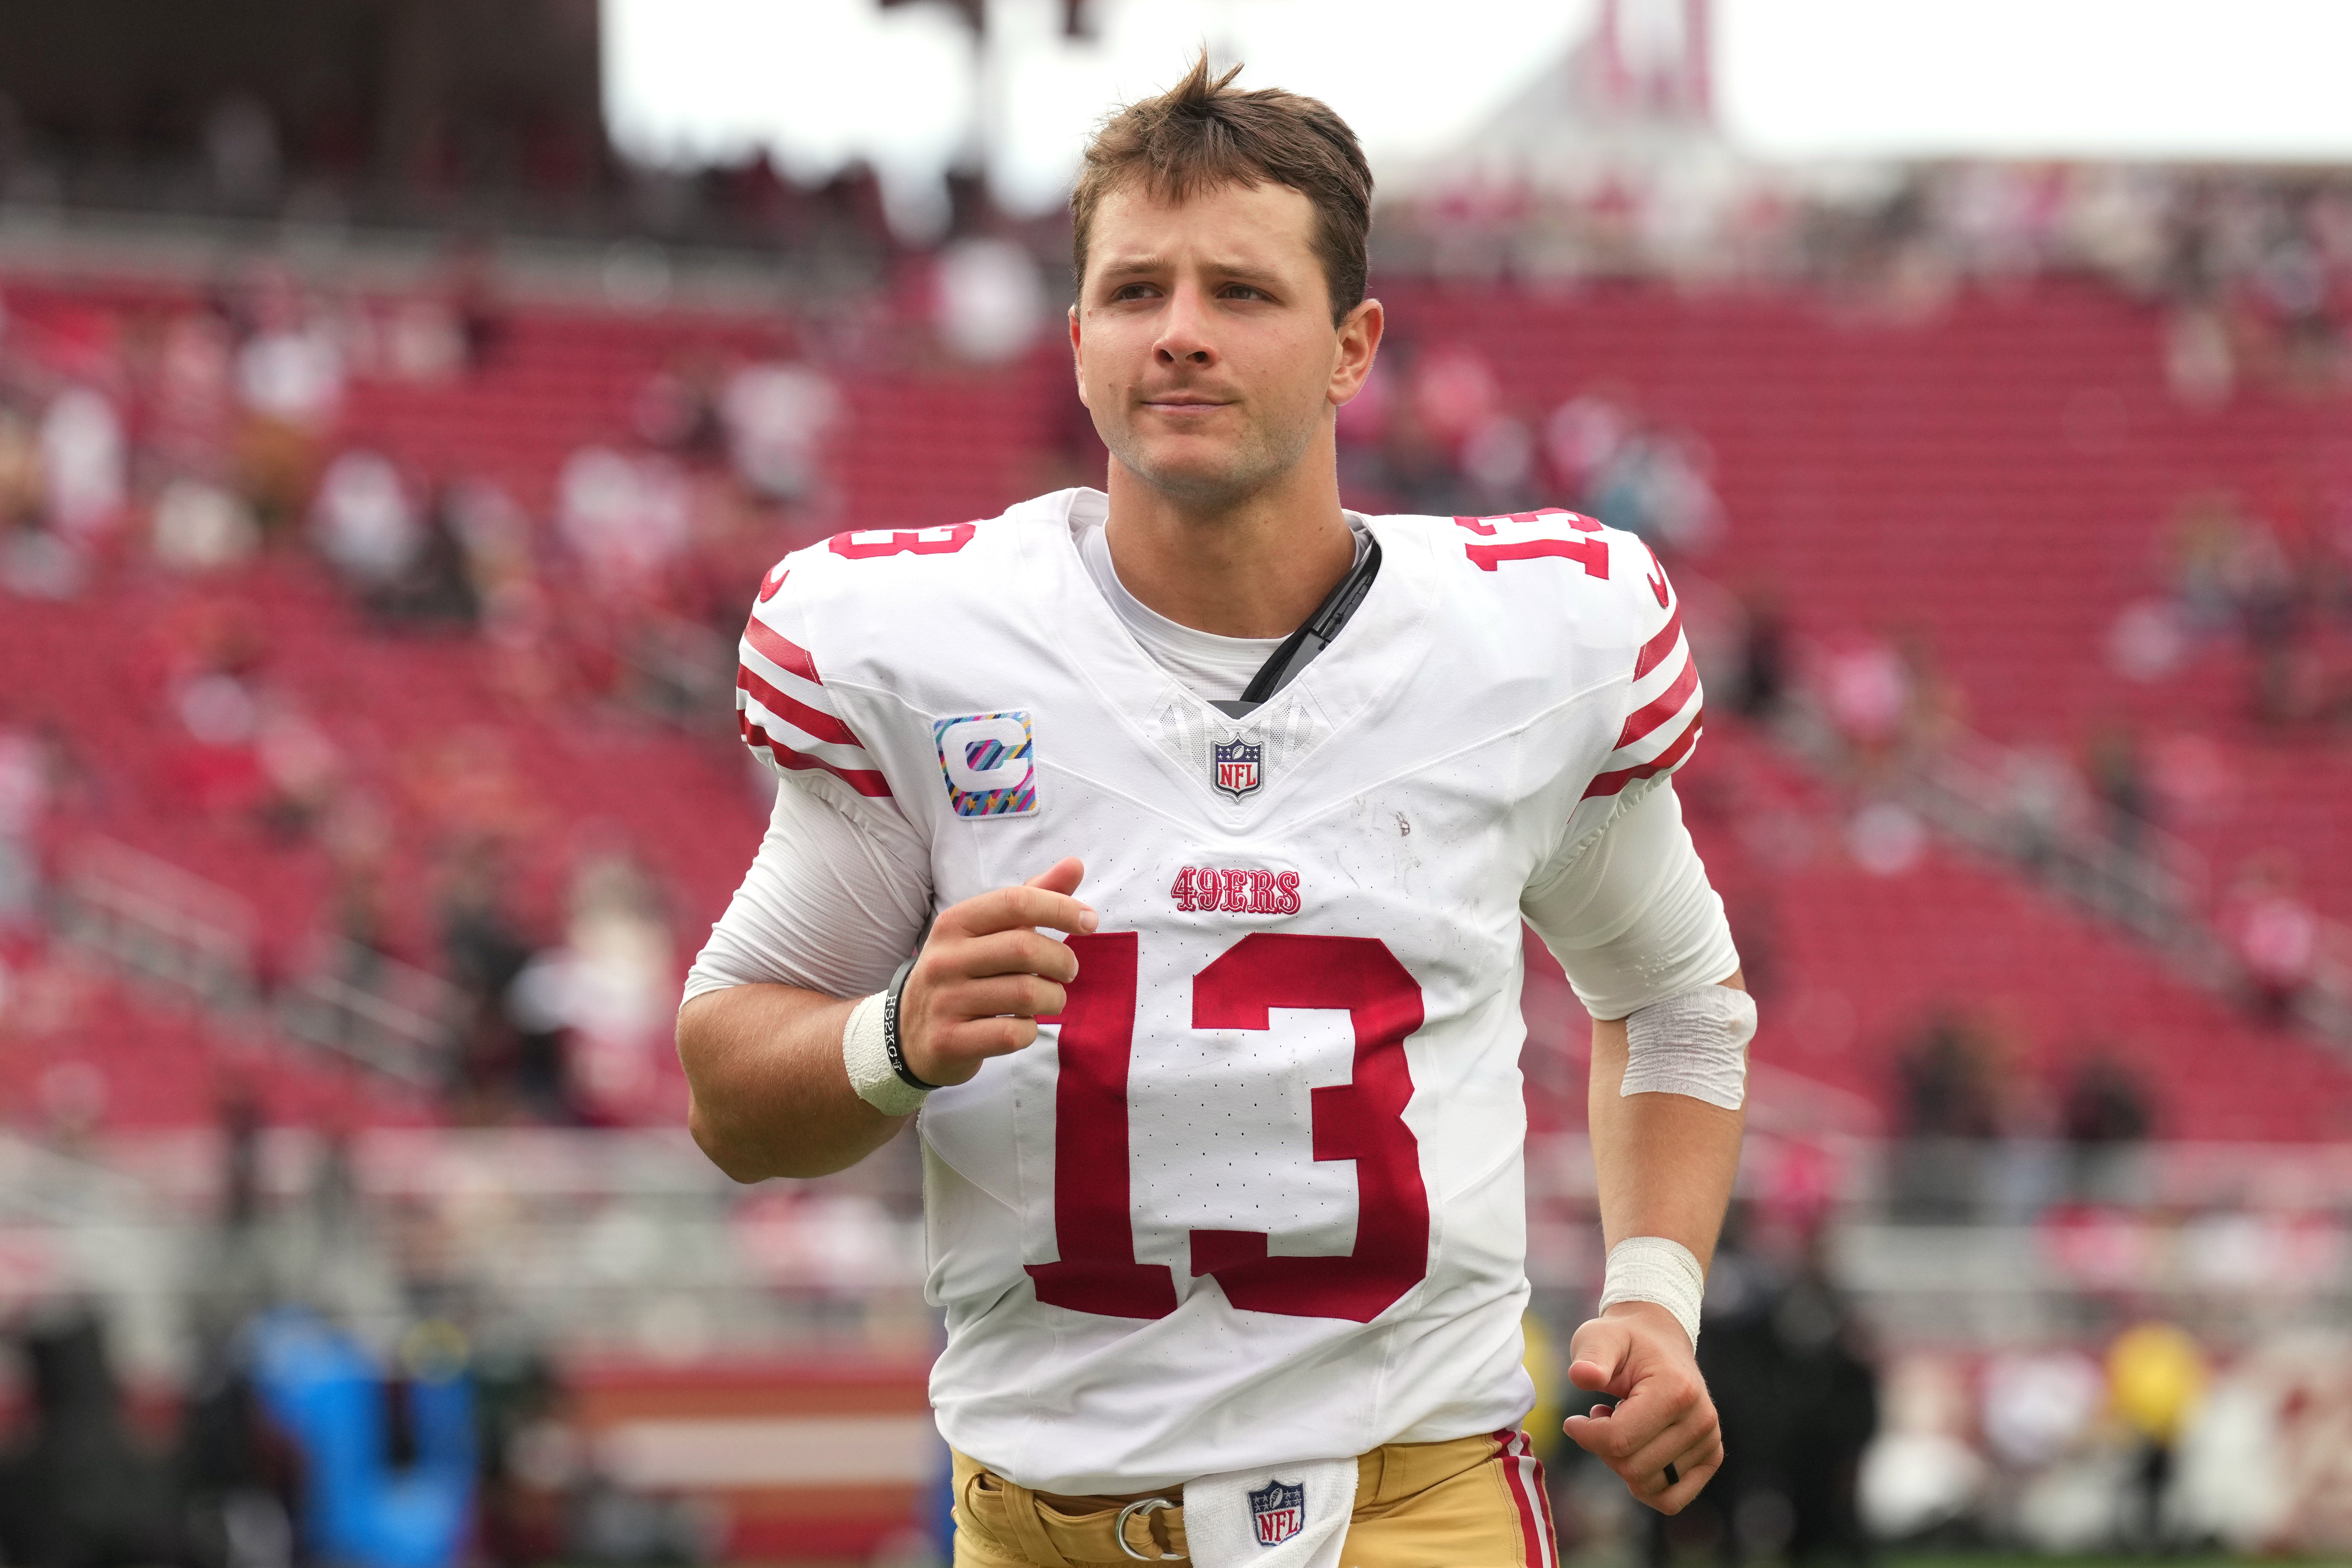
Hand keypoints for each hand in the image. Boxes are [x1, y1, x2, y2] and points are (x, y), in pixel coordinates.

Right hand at [897, 857, 1095, 1087]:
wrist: (910, 1034)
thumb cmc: (965, 973)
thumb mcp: (988, 932)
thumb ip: (1032, 898)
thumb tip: (1075, 863)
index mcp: (955, 923)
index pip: (1015, 901)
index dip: (1060, 908)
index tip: (1090, 922)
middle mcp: (945, 958)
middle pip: (1025, 948)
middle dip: (1062, 961)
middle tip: (1069, 971)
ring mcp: (944, 1001)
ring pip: (1026, 994)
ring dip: (1053, 998)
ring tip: (1050, 999)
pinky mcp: (949, 1041)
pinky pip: (1012, 1034)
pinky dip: (1030, 1030)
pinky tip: (1022, 1025)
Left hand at [1561, 1301, 1721, 1513]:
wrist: (1660, 1339)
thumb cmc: (1625, 1340)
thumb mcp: (1600, 1337)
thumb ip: (1591, 1356)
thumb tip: (1582, 1376)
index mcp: (1676, 1390)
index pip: (1620, 1440)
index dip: (1586, 1436)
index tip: (1573, 1421)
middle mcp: (1701, 1419)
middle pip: (1634, 1468)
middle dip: (1603, 1449)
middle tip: (1601, 1418)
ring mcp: (1710, 1440)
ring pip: (1649, 1486)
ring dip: (1623, 1464)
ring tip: (1621, 1427)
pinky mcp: (1710, 1456)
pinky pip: (1672, 1499)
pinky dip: (1645, 1485)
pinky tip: (1636, 1451)